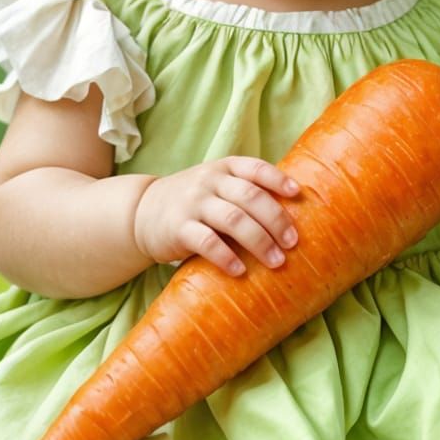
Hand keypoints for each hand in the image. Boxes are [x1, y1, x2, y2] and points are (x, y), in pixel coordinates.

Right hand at [132, 157, 301, 277]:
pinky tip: (240, 271)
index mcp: (224, 168)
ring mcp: (193, 203)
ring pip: (233, 219)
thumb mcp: (216, 186)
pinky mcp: (178, 228)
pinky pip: (207, 242)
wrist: (142, 211)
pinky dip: (227, 257)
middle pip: (250, 197)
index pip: (255, 168)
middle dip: (276, 220)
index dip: (278, 180)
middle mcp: (209, 181)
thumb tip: (293, 214)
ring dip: (259, 242)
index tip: (297, 195)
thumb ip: (245, 191)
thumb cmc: (194, 202)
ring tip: (277, 261)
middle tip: (292, 243)